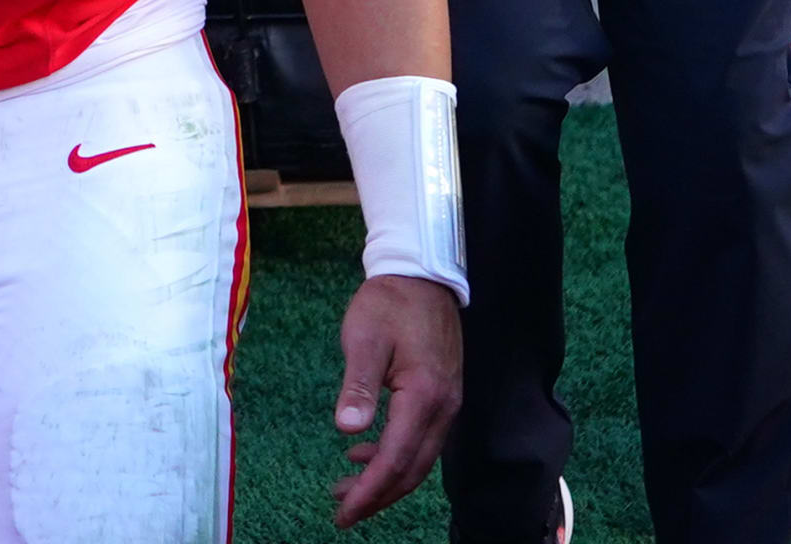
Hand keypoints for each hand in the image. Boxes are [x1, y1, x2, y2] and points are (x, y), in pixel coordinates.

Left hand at [329, 273, 460, 525]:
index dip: (370, 491)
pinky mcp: (442, 397)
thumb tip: (348, 430)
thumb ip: (358, 385)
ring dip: (385, 479)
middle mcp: (444, 408)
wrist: (422, 276)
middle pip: (412, 470)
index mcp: (424, 396)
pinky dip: (394, 456)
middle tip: (343, 513)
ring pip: (418, 459)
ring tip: (347, 491)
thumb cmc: (389, 303)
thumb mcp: (364, 338)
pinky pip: (421, 441)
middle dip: (378, 497)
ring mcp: (447, 404)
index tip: (344, 514)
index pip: (396, 459)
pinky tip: (364, 452)